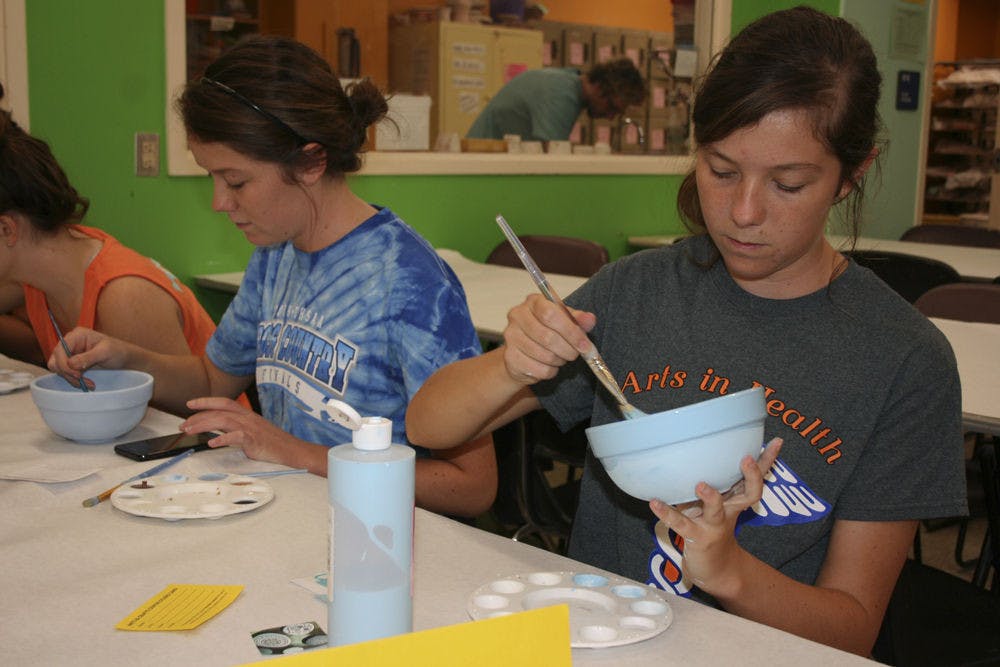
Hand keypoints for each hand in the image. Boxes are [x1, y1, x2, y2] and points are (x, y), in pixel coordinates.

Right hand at [46, 327, 128, 388]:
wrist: (124, 359)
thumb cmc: (117, 351)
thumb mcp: (105, 352)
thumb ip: (88, 357)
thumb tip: (70, 364)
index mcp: (77, 335)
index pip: (59, 350)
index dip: (64, 364)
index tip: (77, 374)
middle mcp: (70, 343)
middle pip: (56, 360)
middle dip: (68, 373)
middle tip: (83, 380)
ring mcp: (71, 354)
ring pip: (59, 369)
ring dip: (71, 379)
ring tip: (89, 383)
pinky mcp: (73, 364)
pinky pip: (66, 374)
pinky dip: (74, 380)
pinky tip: (87, 383)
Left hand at [181, 396, 297, 465]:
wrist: (293, 450)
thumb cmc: (273, 443)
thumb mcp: (253, 431)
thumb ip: (236, 428)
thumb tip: (217, 431)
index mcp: (247, 414)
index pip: (223, 402)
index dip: (206, 401)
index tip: (190, 404)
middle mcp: (248, 418)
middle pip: (219, 411)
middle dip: (198, 416)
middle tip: (183, 425)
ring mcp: (251, 428)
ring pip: (224, 420)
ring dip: (204, 425)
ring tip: (190, 431)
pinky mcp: (255, 440)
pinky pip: (236, 437)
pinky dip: (223, 439)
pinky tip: (212, 443)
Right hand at [501, 293, 596, 383]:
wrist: (523, 350)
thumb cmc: (546, 330)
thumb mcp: (565, 320)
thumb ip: (578, 319)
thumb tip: (589, 320)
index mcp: (533, 302)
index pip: (550, 314)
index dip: (571, 331)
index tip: (584, 344)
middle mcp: (518, 316)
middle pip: (548, 337)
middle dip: (568, 349)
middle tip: (575, 353)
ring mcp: (511, 337)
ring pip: (545, 355)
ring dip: (560, 360)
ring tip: (561, 357)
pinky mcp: (510, 357)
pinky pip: (539, 369)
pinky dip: (551, 371)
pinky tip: (550, 365)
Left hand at [649, 438, 782, 596]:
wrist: (715, 571)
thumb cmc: (711, 529)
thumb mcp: (714, 504)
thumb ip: (708, 483)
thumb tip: (688, 451)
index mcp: (735, 500)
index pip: (755, 479)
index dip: (767, 461)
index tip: (777, 441)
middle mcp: (729, 511)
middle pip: (749, 493)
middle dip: (751, 476)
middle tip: (747, 458)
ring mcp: (714, 525)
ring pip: (717, 510)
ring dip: (711, 497)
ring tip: (701, 484)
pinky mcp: (696, 537)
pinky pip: (681, 524)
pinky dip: (667, 513)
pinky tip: (654, 503)